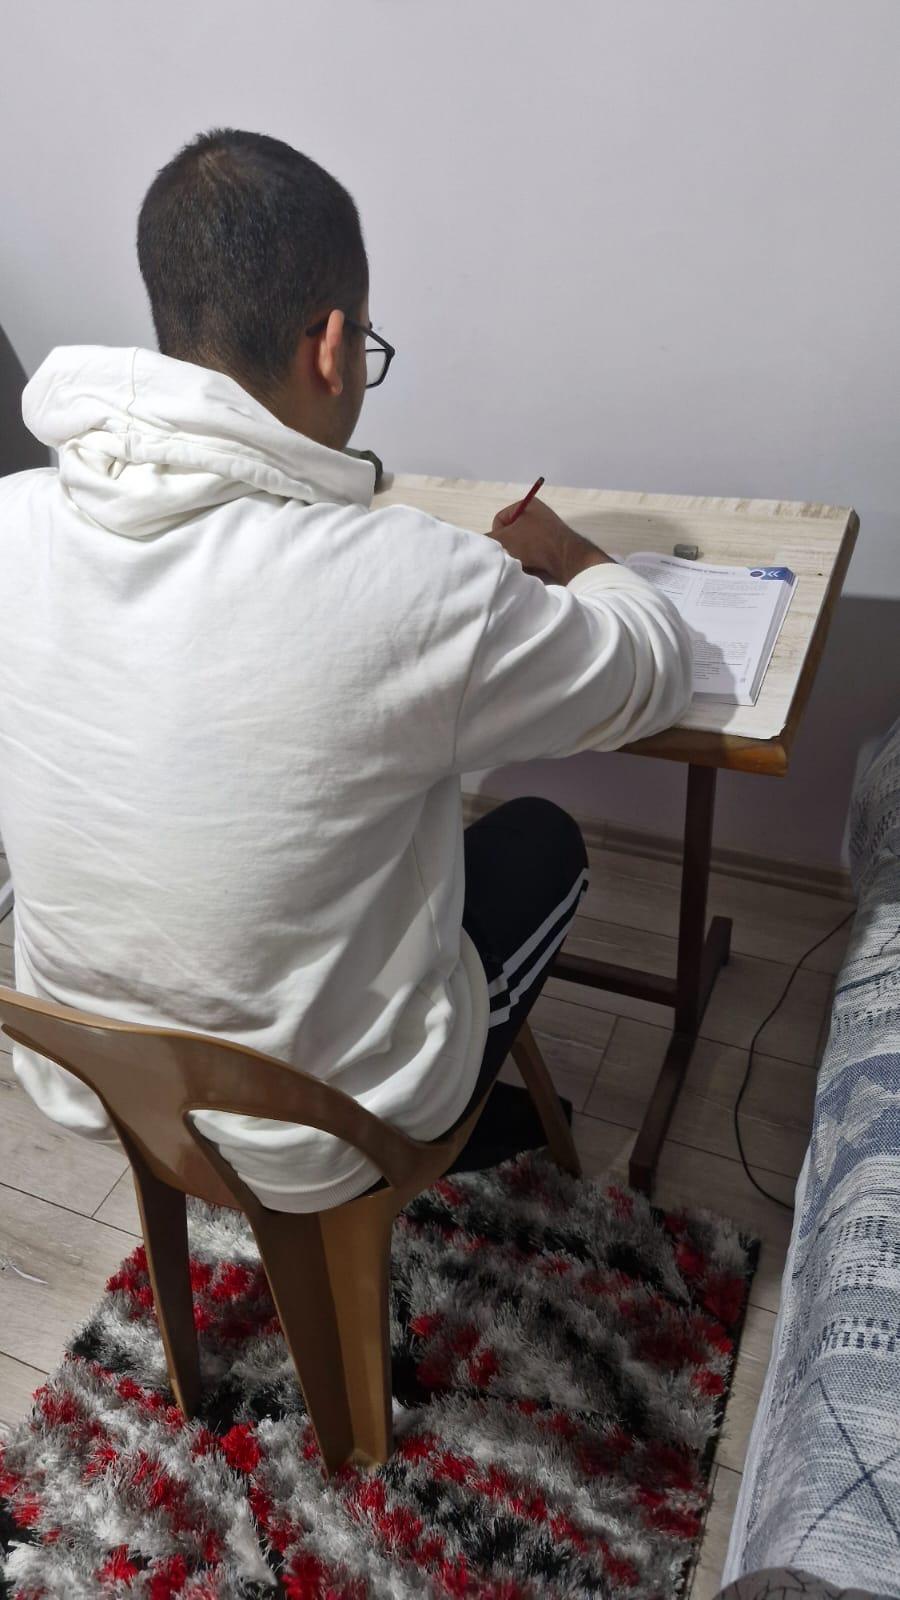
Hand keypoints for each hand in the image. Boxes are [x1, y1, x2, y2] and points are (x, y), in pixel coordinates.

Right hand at [487, 496, 613, 583]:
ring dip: (517, 558)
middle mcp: (538, 516)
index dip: (497, 534)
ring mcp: (546, 534)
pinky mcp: (551, 551)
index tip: (503, 544)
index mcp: (528, 505)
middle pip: (509, 536)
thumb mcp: (504, 538)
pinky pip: (530, 557)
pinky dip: (528, 564)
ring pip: (518, 549)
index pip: (499, 520)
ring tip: (523, 564)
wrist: (568, 562)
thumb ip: (486, 540)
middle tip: (511, 557)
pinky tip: (532, 569)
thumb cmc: (535, 543)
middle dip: (507, 548)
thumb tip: (472, 544)